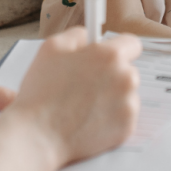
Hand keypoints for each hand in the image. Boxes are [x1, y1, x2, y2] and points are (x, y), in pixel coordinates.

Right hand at [0, 27, 141, 170]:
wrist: (38, 135)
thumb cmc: (41, 92)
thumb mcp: (51, 48)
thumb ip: (76, 35)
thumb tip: (89, 37)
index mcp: (110, 55)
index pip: (131, 43)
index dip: (117, 49)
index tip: (108, 57)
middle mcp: (126, 78)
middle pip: (128, 70)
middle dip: (111, 75)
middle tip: (86, 86)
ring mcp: (129, 105)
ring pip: (127, 95)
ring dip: (112, 97)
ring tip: (84, 106)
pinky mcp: (127, 128)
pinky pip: (124, 117)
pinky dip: (110, 118)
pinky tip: (89, 120)